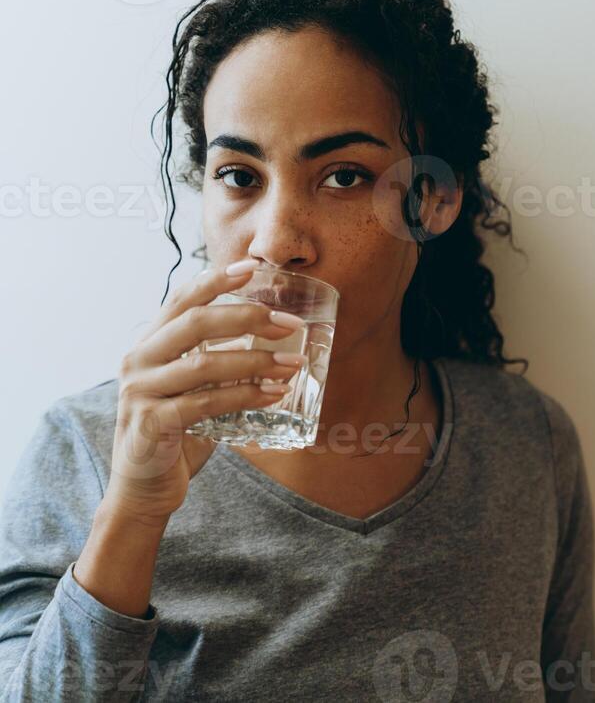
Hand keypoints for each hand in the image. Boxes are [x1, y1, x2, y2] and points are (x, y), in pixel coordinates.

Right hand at [103, 265, 305, 525]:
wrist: (142, 490)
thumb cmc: (174, 434)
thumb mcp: (189, 388)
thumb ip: (214, 361)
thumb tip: (270, 337)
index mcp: (148, 344)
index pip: (182, 299)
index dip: (216, 280)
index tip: (251, 267)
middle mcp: (139, 360)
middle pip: (196, 323)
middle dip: (247, 318)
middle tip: (289, 324)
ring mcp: (141, 391)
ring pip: (204, 364)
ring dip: (255, 361)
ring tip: (292, 364)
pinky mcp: (151, 423)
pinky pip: (205, 403)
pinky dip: (244, 396)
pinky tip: (272, 394)